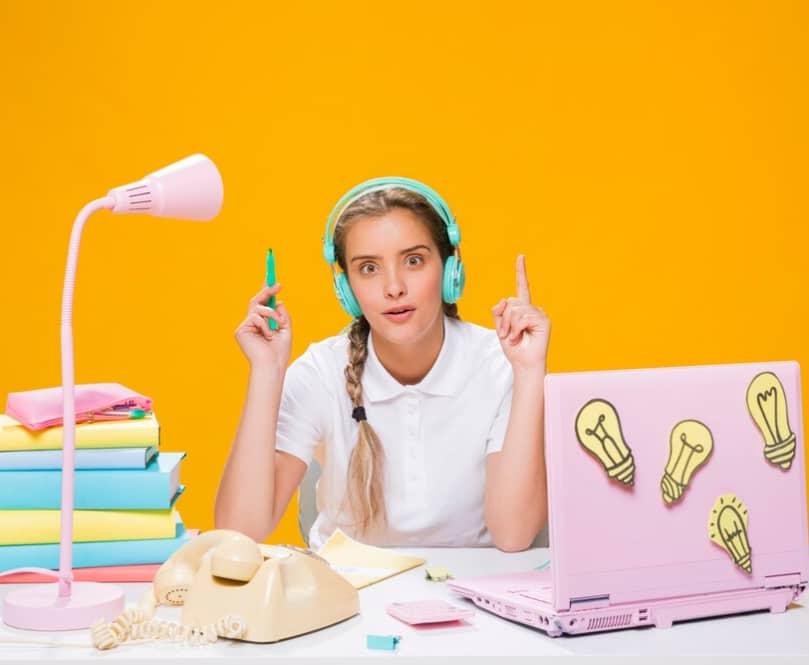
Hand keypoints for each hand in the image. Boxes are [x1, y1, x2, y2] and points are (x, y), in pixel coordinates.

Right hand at [234, 284, 291, 373]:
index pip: (262, 305)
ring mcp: (246, 327)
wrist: (272, 364)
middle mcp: (252, 324)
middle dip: (267, 291)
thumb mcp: (286, 329)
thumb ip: (282, 315)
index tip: (273, 282)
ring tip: (277, 326)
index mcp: (263, 325)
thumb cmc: (279, 352)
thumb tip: (279, 301)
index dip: (266, 293)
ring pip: (257, 307)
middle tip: (278, 285)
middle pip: (256, 301)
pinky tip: (267, 335)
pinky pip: (255, 316)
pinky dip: (265, 324)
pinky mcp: (241, 330)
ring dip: (271, 314)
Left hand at [492, 255, 550, 371]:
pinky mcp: (544, 321)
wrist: (523, 363)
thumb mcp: (500, 328)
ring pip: (515, 310)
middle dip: (504, 320)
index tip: (521, 257)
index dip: (521, 272)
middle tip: (507, 334)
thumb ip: (498, 312)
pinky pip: (522, 318)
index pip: (521, 287)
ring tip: (514, 337)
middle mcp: (532, 309)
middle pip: (511, 302)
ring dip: (509, 326)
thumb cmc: (514, 348)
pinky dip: (516, 329)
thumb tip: (502, 301)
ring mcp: (539, 314)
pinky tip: (520, 337)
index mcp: (522, 309)